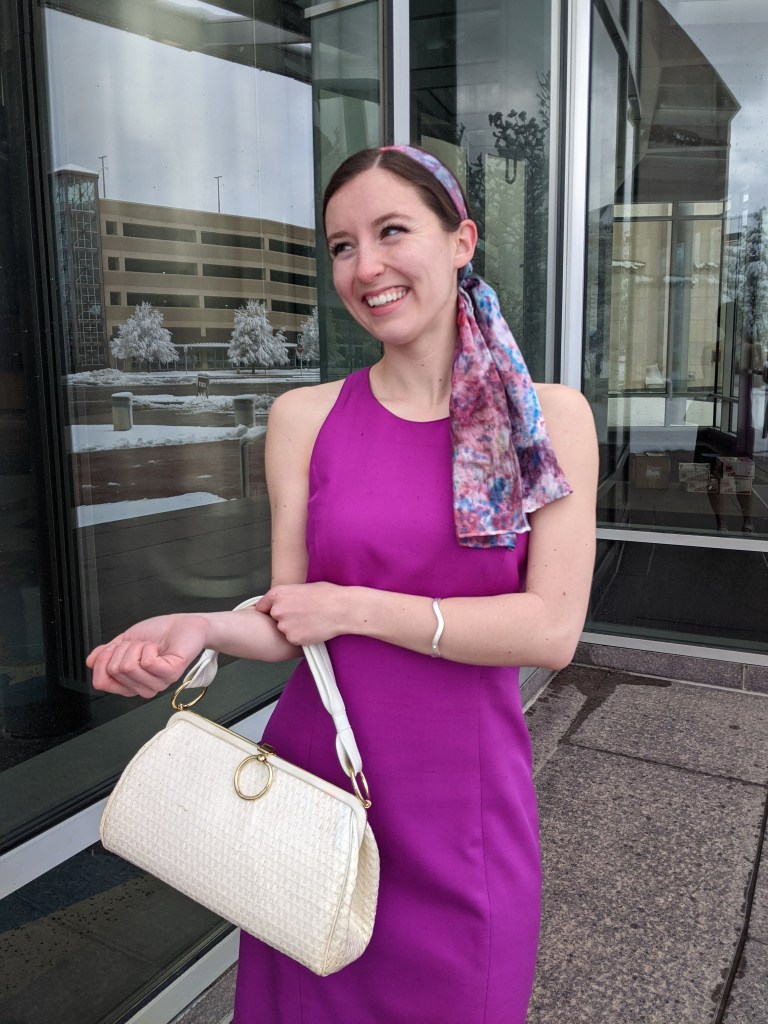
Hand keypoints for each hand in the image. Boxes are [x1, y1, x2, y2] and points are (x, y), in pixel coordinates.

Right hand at [86, 614, 210, 698]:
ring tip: (150, 646)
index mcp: (131, 683)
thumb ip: (106, 653)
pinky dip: (149, 648)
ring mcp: (157, 683)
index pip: (101, 683)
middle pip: (113, 671)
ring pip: (128, 667)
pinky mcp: (170, 674)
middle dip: (123, 649)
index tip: (114, 648)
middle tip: (139, 645)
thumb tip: (89, 661)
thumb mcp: (125, 640)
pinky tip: (159, 648)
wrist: (184, 624)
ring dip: (136, 647)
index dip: (102, 661)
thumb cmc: (160, 632)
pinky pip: (146, 662)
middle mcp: (143, 687)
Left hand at [256, 583, 346, 646]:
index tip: (276, 613)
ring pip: (284, 630)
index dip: (270, 610)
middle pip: (274, 619)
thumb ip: (288, 596)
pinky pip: (294, 639)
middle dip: (284, 619)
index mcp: (277, 594)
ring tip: (310, 621)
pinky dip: (301, 637)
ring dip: (293, 628)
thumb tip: (286, 602)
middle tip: (301, 615)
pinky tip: (313, 628)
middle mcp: (277, 610)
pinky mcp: (293, 638)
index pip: (262, 607)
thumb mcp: (302, 587)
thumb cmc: (327, 595)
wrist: (341, 608)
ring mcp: (284, 626)